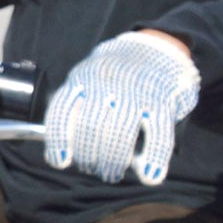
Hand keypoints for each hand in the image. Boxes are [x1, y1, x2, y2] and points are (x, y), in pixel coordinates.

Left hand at [44, 32, 199, 184]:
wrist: (157, 47)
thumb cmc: (115, 74)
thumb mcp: (88, 77)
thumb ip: (76, 106)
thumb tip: (61, 149)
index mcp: (83, 79)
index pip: (62, 110)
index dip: (59, 140)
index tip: (60, 162)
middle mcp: (107, 86)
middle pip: (90, 128)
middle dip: (88, 157)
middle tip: (91, 168)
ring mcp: (136, 94)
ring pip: (119, 135)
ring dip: (113, 163)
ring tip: (111, 173)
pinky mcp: (163, 103)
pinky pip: (158, 135)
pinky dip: (154, 159)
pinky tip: (148, 175)